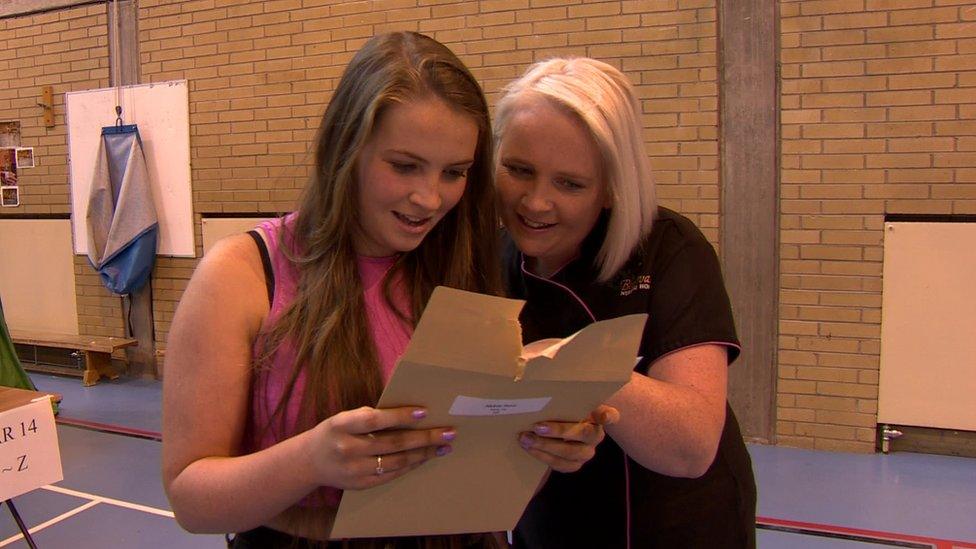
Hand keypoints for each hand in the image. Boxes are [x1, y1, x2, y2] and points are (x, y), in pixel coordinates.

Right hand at [308, 406, 455, 489]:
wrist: (309, 462)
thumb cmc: (334, 432)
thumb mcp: (344, 418)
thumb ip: (369, 417)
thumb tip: (408, 414)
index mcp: (342, 425)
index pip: (374, 420)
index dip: (400, 416)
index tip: (424, 412)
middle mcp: (348, 448)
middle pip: (393, 443)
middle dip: (424, 437)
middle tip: (448, 433)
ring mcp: (354, 470)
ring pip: (397, 461)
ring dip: (424, 453)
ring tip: (443, 446)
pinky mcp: (361, 484)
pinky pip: (392, 474)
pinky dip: (411, 465)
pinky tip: (425, 457)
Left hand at [518, 405, 619, 472]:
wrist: (564, 425)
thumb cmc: (568, 409)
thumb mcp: (573, 401)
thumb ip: (574, 396)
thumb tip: (564, 385)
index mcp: (601, 417)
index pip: (610, 416)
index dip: (607, 416)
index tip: (603, 415)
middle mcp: (596, 437)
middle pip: (582, 436)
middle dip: (558, 432)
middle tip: (537, 427)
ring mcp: (586, 453)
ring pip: (569, 454)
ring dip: (545, 447)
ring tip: (526, 439)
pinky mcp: (574, 465)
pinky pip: (559, 465)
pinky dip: (542, 456)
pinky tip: (529, 448)